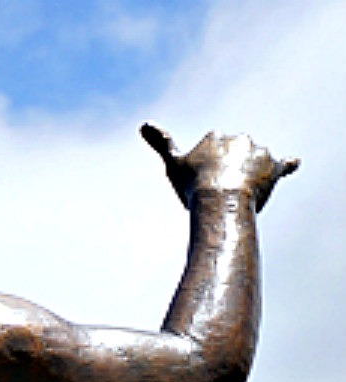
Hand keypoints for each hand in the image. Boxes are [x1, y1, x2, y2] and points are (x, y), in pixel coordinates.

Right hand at [140, 123, 298, 211]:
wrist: (220, 202)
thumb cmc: (193, 186)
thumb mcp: (172, 164)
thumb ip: (160, 143)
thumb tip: (143, 123)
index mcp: (216, 135)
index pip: (212, 150)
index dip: (206, 169)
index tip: (202, 183)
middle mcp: (240, 138)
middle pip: (235, 154)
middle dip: (229, 169)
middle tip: (219, 192)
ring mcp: (259, 152)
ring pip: (255, 162)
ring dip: (251, 173)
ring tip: (239, 195)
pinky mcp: (275, 167)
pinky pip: (284, 165)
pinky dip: (288, 165)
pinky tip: (294, 163)